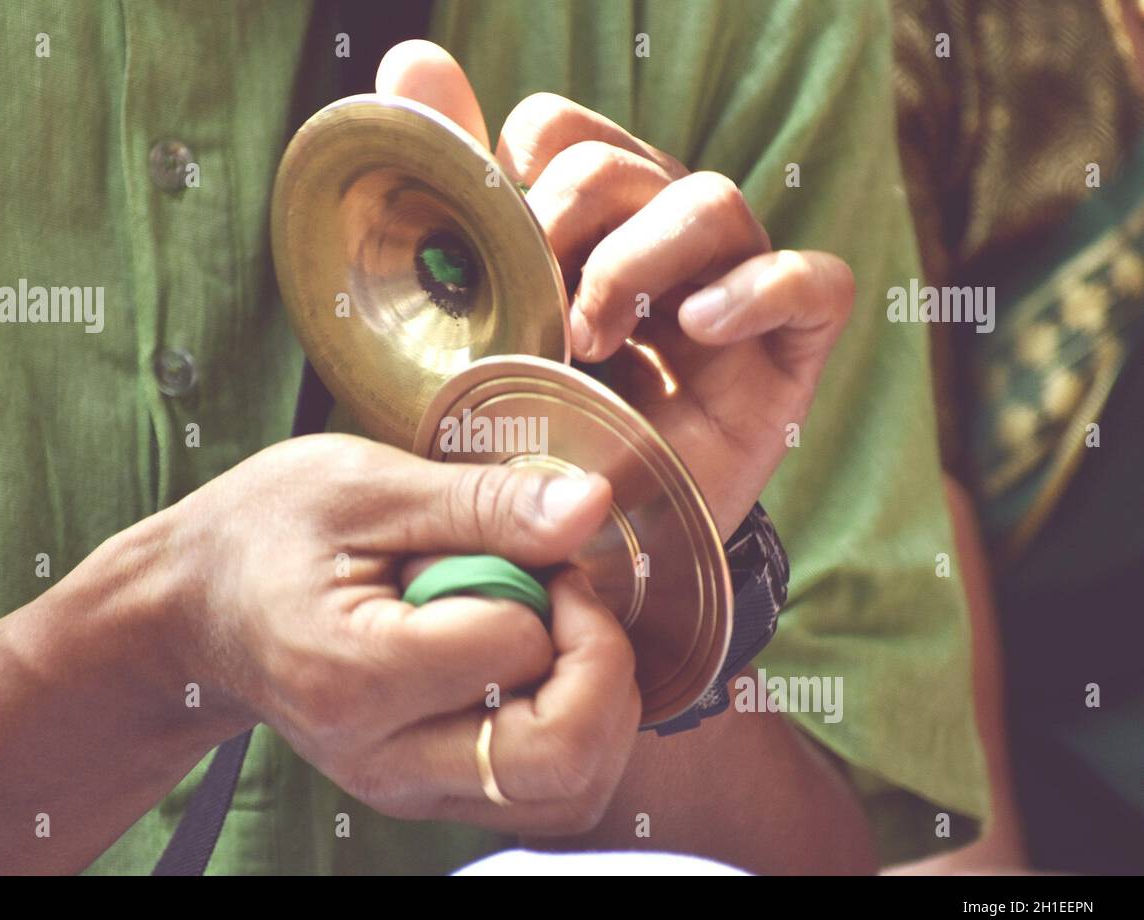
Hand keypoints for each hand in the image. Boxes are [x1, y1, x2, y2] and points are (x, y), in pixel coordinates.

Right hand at [163, 434, 639, 832]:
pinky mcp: (429, 795)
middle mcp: (386, 759)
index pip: (517, 649)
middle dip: (602, 663)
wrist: (197, 610)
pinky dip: (577, 729)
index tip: (521, 543)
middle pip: (561, 757)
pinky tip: (542, 667)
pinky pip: (546, 793)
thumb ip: (483, 502)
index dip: (549, 584)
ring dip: (600, 704)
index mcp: (355, 676)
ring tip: (551, 630)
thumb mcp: (363, 484)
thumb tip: (591, 507)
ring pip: (571, 792)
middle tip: (563, 596)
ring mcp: (408, 789)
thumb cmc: (267, 532)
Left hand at [377, 42, 853, 534]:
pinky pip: (815, 283)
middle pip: (627, 161)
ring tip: (593, 336)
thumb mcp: (467, 325)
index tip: (501, 249)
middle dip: (571, 216)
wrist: (581, 557)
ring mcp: (728, 296)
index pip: (562, 132)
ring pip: (714, 201)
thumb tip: (412, 55)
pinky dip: (761, 289)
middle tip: (541, 307)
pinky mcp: (786, 355)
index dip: (524, 171)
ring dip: (640, 257)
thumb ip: (450, 194)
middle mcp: (656, 245)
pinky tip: (700, 327)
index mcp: (578, 230)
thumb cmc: (522, 439)